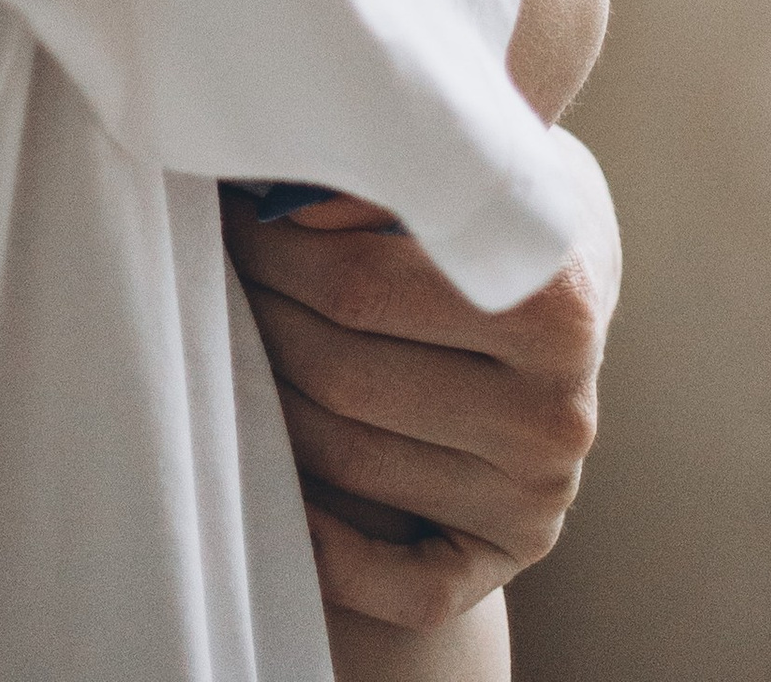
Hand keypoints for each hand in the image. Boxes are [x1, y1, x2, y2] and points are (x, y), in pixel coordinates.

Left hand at [220, 144, 619, 628]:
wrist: (549, 320)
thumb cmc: (478, 236)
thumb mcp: (453, 185)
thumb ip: (381, 190)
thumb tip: (288, 209)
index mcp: (552, 304)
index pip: (361, 284)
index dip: (273, 251)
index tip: (229, 218)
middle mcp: (555, 412)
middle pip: (344, 375)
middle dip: (260, 317)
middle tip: (215, 275)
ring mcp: (534, 497)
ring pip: (350, 463)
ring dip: (266, 404)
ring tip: (226, 345)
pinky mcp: (506, 557)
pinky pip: (405, 584)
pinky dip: (332, 549)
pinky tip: (286, 495)